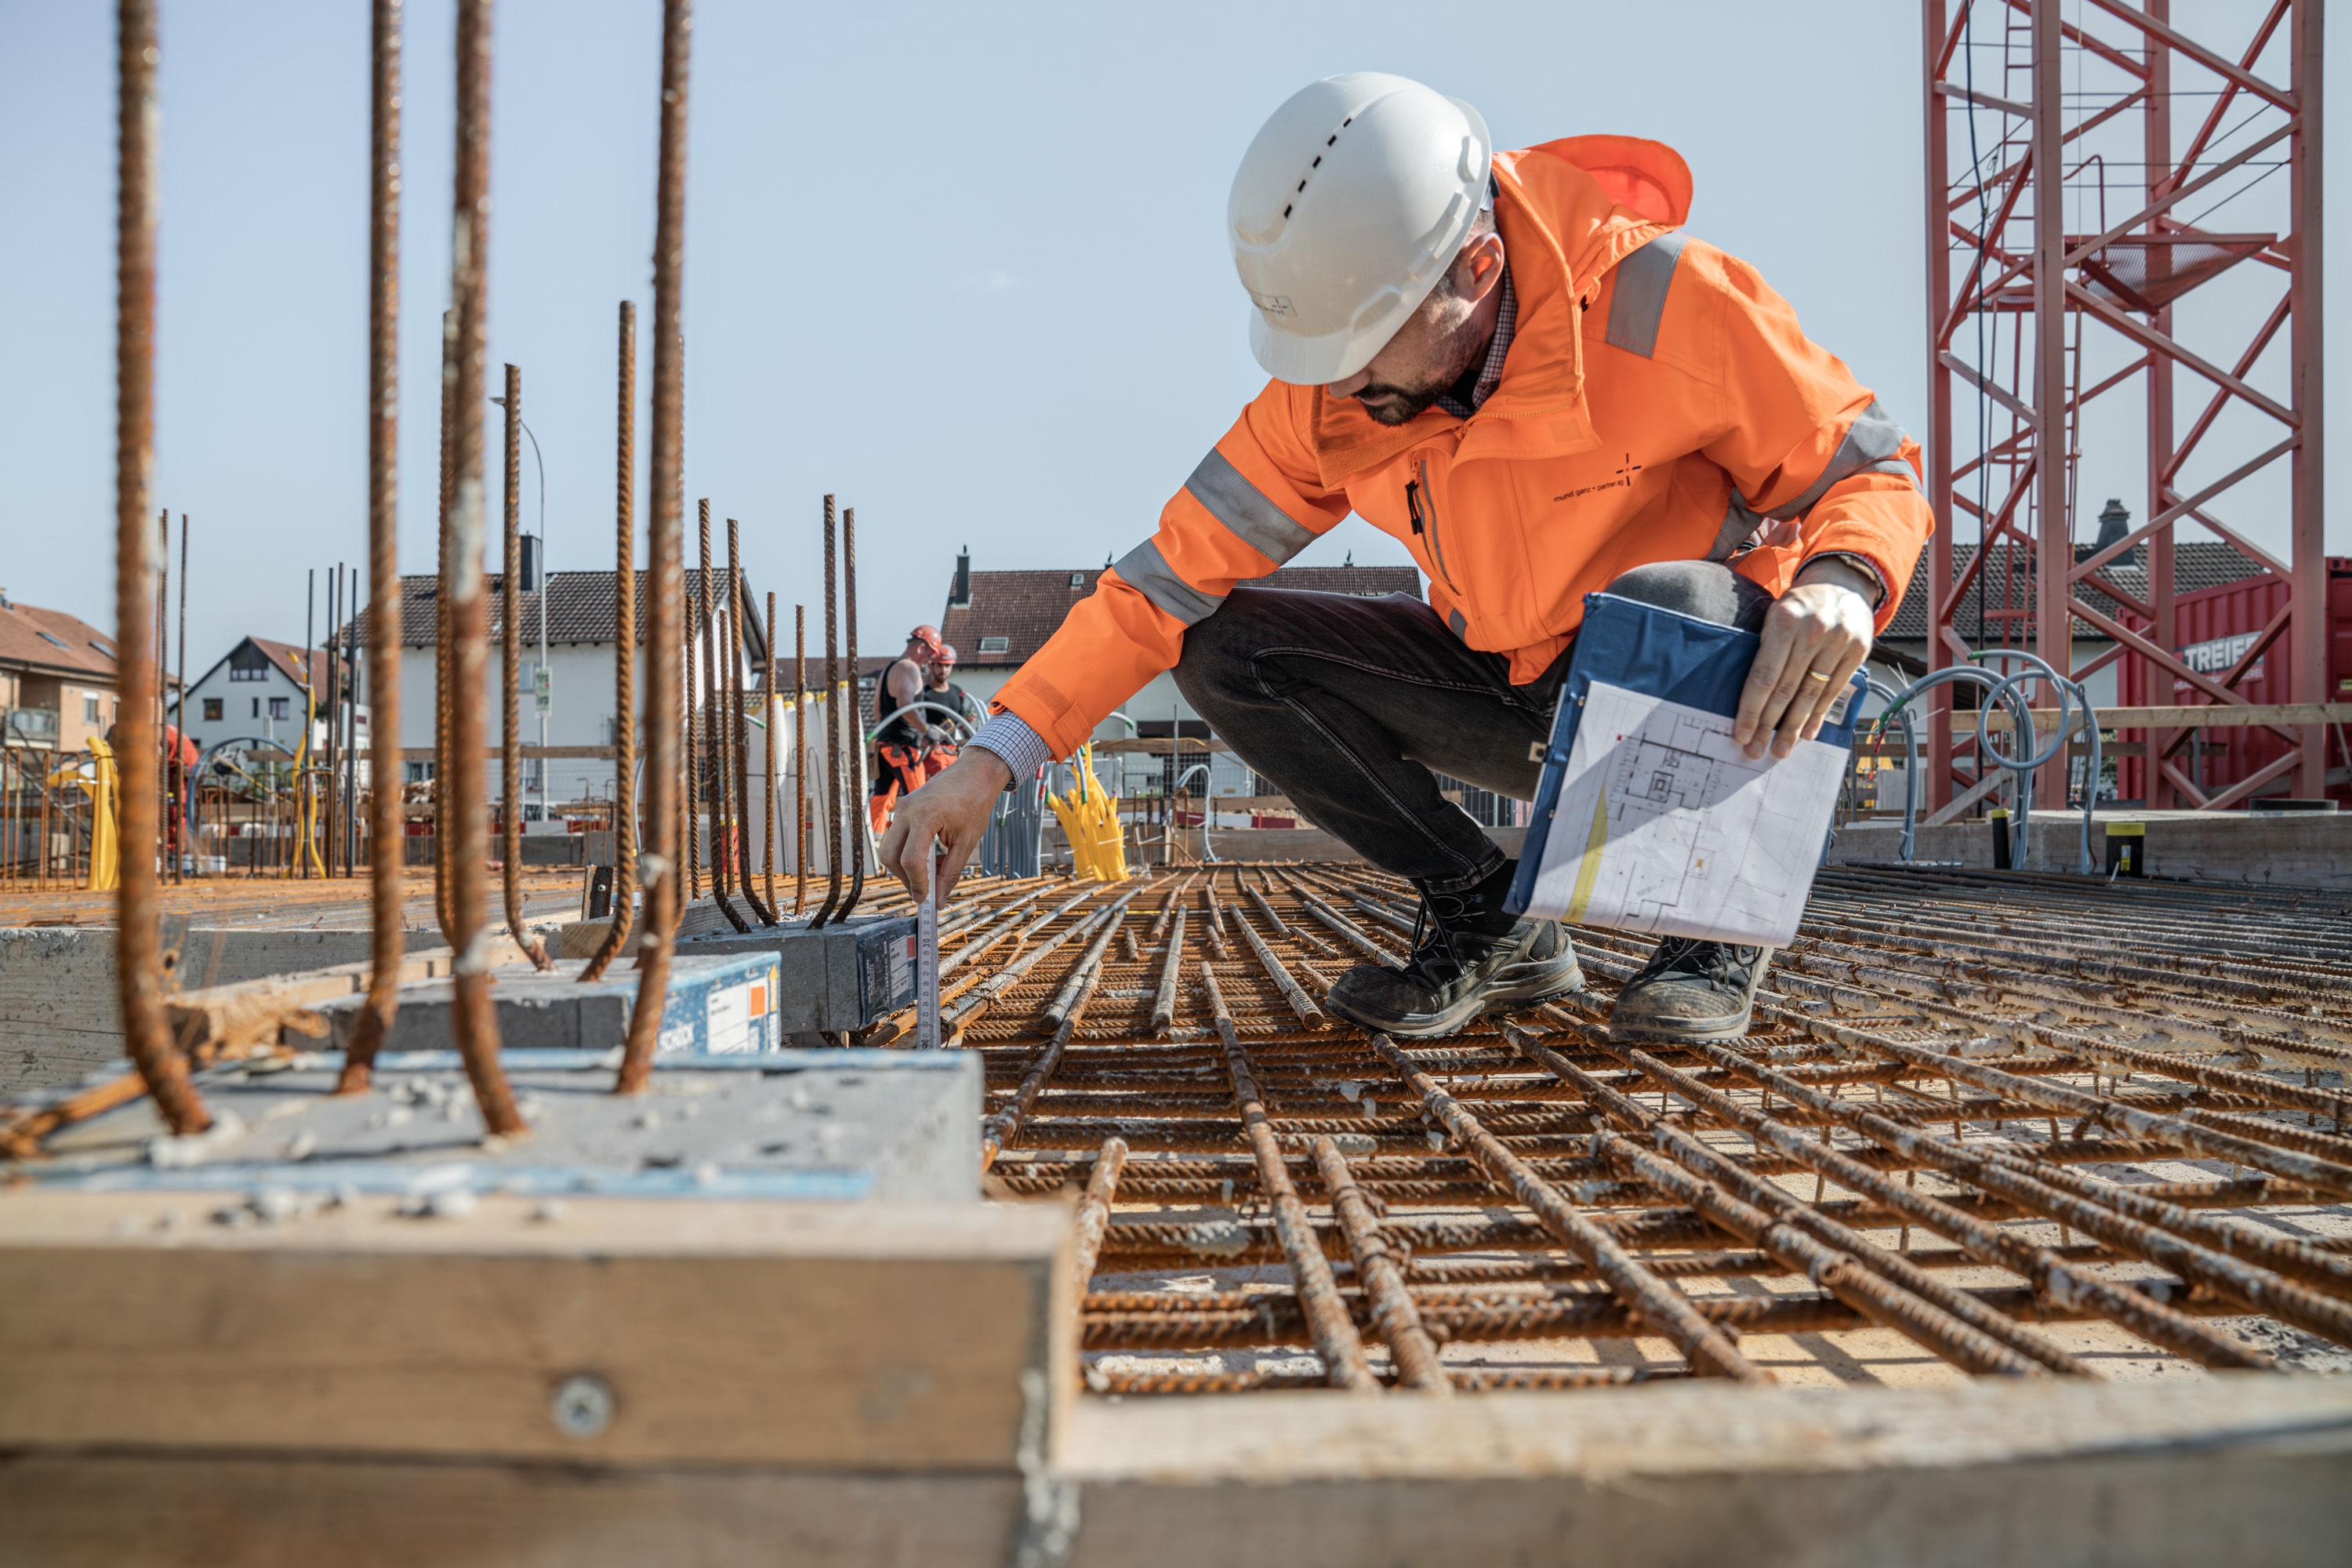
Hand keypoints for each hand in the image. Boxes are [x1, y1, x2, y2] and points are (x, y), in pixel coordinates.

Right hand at [878, 747, 1011, 902]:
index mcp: (925, 816)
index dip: (917, 884)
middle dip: (905, 879)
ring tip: (935, 871)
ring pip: (890, 849)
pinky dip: (909, 853)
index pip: (911, 860)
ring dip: (907, 867)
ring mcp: (902, 808)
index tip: (925, 899)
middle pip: (890, 857)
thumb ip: (950, 873)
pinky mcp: (903, 808)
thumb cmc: (975, 802)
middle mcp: (907, 810)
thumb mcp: (967, 841)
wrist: (975, 773)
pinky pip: (898, 838)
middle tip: (924, 891)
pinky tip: (933, 857)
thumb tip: (938, 899)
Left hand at [1733, 561, 1876, 760]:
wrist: (1843, 583)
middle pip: (1785, 689)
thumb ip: (1765, 648)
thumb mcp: (1775, 614)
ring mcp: (1838, 642)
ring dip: (1793, 727)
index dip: (1751, 708)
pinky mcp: (1858, 651)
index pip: (1763, 675)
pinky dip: (1819, 714)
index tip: (1741, 733)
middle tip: (1755, 750)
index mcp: (1785, 621)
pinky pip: (1833, 691)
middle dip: (1768, 725)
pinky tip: (1807, 733)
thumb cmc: (1800, 605)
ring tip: (1780, 749)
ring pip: (1810, 694)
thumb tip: (1747, 697)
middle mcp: (1813, 632)